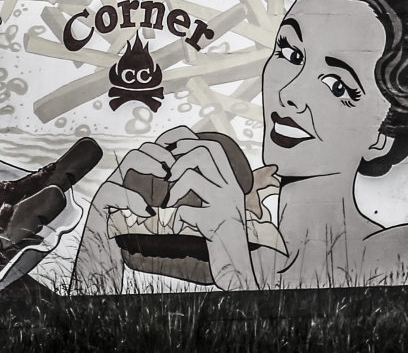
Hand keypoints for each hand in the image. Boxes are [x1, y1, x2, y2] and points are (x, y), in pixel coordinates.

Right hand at [73, 140, 173, 292]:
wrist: (102, 265)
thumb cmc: (130, 244)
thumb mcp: (153, 222)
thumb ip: (167, 208)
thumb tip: (193, 200)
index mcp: (134, 183)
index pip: (147, 154)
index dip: (164, 151)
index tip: (182, 159)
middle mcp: (120, 183)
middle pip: (137, 153)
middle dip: (157, 154)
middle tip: (173, 167)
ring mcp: (108, 193)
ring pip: (125, 166)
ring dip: (146, 166)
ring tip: (163, 178)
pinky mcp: (98, 208)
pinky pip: (111, 192)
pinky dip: (131, 198)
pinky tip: (147, 211)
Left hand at [163, 132, 257, 290]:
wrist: (238, 266)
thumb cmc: (223, 236)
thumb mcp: (218, 204)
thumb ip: (205, 186)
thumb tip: (175, 168)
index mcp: (232, 181)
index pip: (213, 145)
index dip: (188, 140)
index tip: (169, 148)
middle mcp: (232, 188)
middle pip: (204, 151)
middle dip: (179, 157)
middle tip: (169, 175)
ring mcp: (225, 204)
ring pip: (192, 176)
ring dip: (174, 187)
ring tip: (169, 200)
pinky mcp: (216, 223)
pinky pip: (186, 211)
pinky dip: (176, 219)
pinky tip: (176, 227)